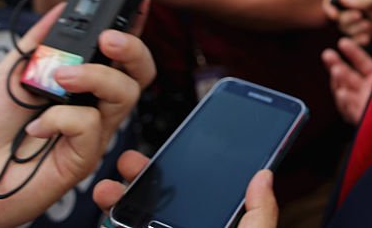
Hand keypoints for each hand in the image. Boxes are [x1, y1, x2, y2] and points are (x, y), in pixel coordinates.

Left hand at [0, 3, 155, 227]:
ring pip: (125, 93)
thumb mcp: (10, 72)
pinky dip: (60, 118)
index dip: (134, 26)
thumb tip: (61, 8)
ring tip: (58, 79)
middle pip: (140, 72)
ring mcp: (94, 131)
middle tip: (107, 39)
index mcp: (82, 82)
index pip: (119, 52)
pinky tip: (36, 127)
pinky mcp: (85, 157)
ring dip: (94, 77)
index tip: (138, 0)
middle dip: (133, 47)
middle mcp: (95, 104)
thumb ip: (39, 43)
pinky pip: (90, 125)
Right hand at [94, 153, 278, 227]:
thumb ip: (260, 219)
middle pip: (162, 210)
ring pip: (138, 227)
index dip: (182, 173)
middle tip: (128, 165)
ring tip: (107, 193)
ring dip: (121, 208)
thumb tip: (264, 175)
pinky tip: (108, 223)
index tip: (167, 152)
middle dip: (143, 184)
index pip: (198, 200)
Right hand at [321, 36, 371, 124]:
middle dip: (335, 65)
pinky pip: (350, 110)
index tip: (342, 42)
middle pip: (346, 76)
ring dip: (338, 81)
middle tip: (327, 54)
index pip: (361, 62)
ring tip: (336, 70)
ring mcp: (362, 104)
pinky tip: (343, 93)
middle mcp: (366, 90)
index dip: (351, 52)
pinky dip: (345, 102)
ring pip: (344, 91)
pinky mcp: (362, 118)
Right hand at [322, 0, 371, 44]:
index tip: (335, 15)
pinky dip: (359, 39)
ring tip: (370, 26)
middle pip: (338, 15)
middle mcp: (359, 0)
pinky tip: (368, 38)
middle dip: (347, 20)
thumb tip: (341, 0)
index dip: (329, 7)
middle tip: (363, 18)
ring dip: (354, 30)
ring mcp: (366, 14)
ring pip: (347, 28)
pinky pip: (358, 36)